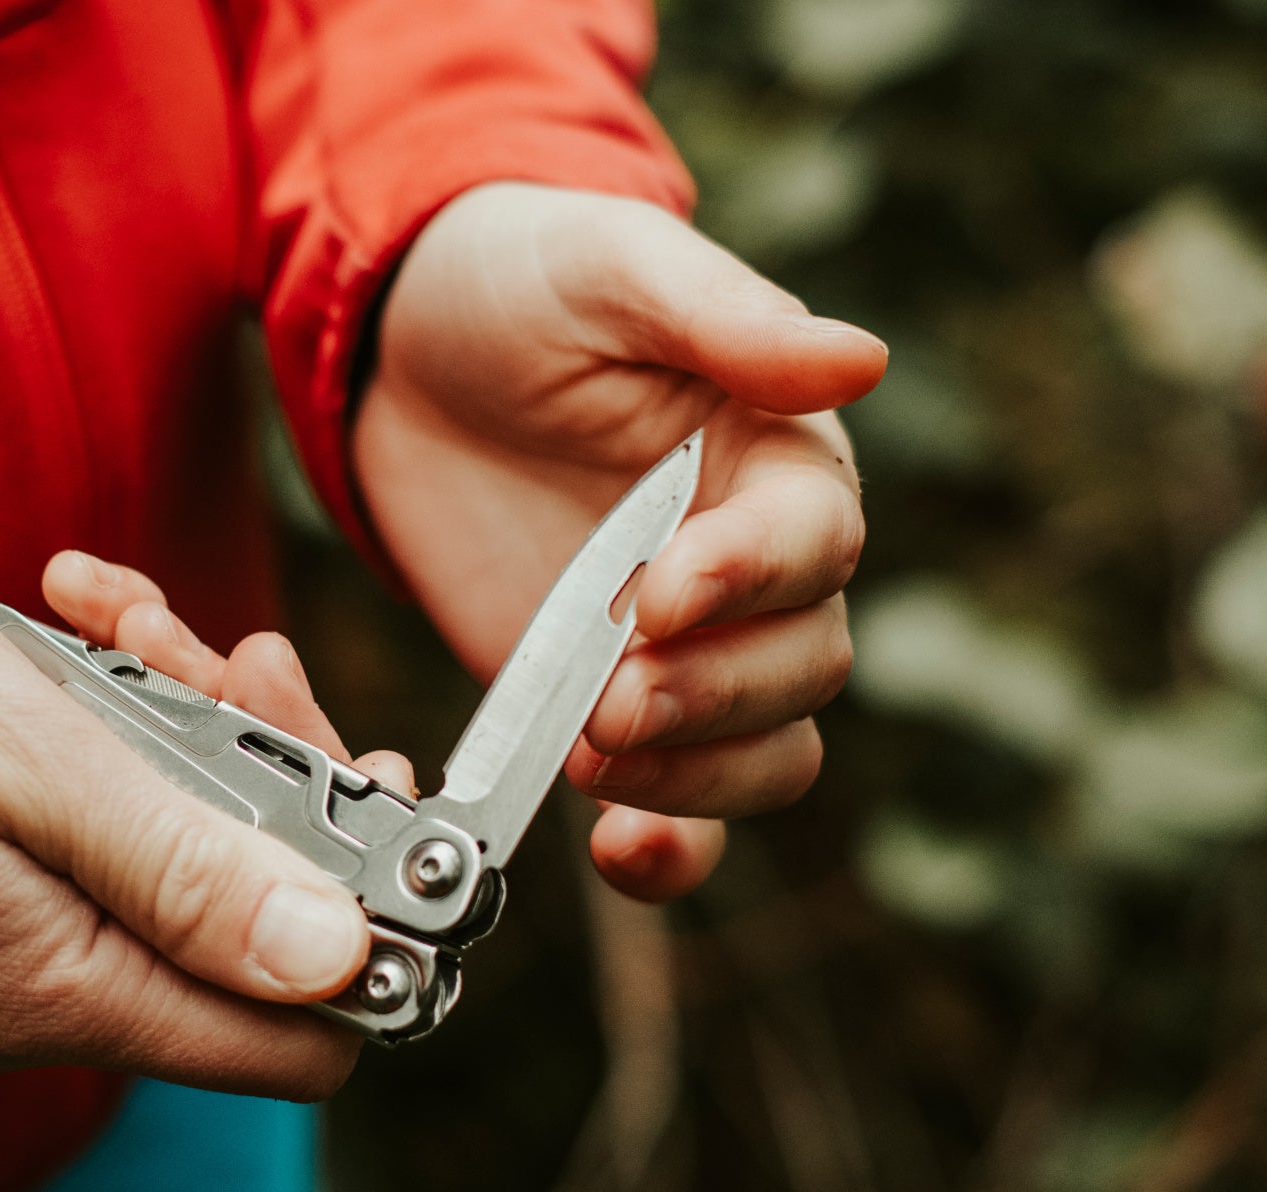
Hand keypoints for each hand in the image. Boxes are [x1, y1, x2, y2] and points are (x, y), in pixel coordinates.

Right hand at [0, 540, 393, 1098]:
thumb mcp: (27, 753)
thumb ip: (189, 867)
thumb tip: (342, 960)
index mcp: (58, 992)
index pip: (300, 1033)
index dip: (366, 914)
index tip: (362, 773)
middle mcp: (43, 1004)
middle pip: (257, 931)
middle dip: (274, 774)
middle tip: (228, 655)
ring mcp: (12, 957)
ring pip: (188, 857)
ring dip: (194, 723)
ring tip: (126, 621)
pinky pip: (111, 830)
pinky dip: (124, 727)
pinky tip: (81, 631)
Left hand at [355, 183, 883, 899]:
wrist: (403, 350)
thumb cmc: (523, 282)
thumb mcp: (611, 269)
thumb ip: (724, 317)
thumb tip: (862, 359)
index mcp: (782, 458)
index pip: (815, 545)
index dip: (748, 580)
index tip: (659, 592)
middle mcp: (756, 569)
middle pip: (804, 669)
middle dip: (711, 693)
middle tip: (608, 694)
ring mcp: (687, 651)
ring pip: (766, 755)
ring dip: (696, 774)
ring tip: (595, 749)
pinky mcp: (611, 708)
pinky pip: (684, 809)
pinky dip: (671, 846)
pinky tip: (617, 848)